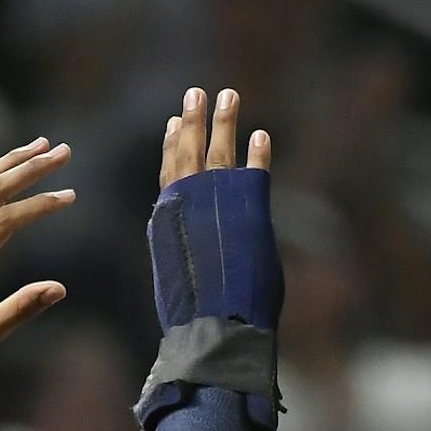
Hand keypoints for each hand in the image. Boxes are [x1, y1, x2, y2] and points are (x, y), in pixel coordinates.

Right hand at [138, 86, 282, 430]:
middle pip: (188, 155)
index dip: (173, 149)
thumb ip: (186, 255)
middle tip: (196, 92)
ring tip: (226, 94)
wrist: (216, 337)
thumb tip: (185, 258)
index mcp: (168, 226)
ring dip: (222, 122)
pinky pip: (253, 176)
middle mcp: (186, 210)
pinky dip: (258, 155)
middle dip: (193, 122)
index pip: (169, 177)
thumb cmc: (198, 326)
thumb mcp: (185, 281)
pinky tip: (263, 135)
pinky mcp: (244, 213)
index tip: (174, 123)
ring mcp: (214, 208)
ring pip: (216, 154)